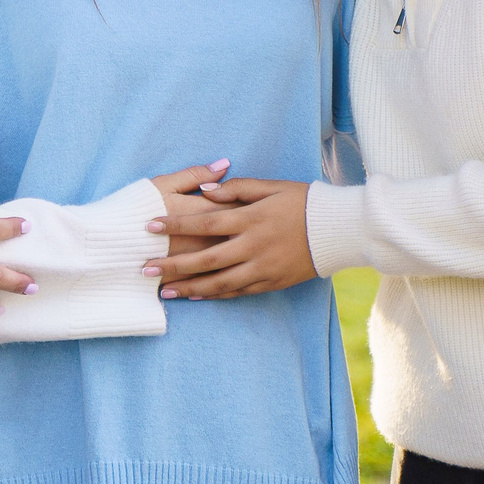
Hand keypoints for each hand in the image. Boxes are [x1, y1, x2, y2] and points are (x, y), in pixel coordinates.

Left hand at [147, 178, 315, 299]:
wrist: (338, 229)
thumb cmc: (303, 201)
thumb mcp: (271, 186)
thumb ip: (236, 188)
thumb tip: (205, 191)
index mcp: (251, 218)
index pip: (204, 221)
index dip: (175, 225)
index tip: (149, 227)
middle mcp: (253, 245)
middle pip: (206, 258)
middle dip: (173, 265)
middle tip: (145, 268)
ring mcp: (263, 267)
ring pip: (219, 282)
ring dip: (190, 287)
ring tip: (165, 291)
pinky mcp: (272, 282)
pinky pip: (238, 292)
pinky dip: (216, 295)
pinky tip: (197, 297)